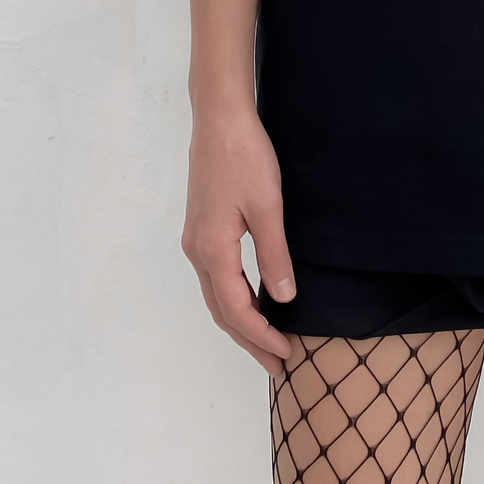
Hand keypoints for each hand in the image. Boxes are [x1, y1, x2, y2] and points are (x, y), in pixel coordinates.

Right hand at [182, 108, 298, 374]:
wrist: (219, 119)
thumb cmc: (245, 157)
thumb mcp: (267, 207)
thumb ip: (273, 255)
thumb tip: (282, 299)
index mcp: (213, 250)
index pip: (237, 310)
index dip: (261, 337)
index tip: (287, 355)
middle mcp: (197, 251)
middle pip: (222, 311)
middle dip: (250, 340)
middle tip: (279, 364)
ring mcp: (196, 240)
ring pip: (217, 296)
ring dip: (241, 321)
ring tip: (269, 341)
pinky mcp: (201, 228)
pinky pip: (216, 278)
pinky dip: (234, 298)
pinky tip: (254, 300)